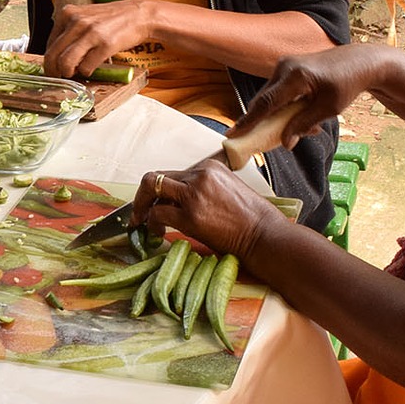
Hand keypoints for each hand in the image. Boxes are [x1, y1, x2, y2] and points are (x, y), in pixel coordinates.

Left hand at [44, 0, 166, 78]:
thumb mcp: (85, 17)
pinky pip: (86, 67)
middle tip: (59, 77)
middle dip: (54, 71)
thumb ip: (69, 31)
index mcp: (68, 13)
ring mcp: (91, 32)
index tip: (53, 68)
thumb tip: (55, 56)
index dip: (50, 60)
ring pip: (65, 62)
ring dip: (68, 73)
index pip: (49, 44)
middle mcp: (77, 21)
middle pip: (53, 55)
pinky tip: (91, 68)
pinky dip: (86, 72)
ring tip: (75, 73)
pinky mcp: (105, 44)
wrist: (139, 15)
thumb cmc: (111, 19)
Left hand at [131, 163, 284, 260]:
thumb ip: (205, 188)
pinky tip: (156, 232)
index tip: (155, 201)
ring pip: (151, 189)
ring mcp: (194, 195)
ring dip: (141, 207)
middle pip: (157, 177)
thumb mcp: (229, 190)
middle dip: (143, 195)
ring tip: (142, 222)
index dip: (161, 189)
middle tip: (138, 212)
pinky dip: (151, 223)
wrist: (266, 236)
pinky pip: (158, 214)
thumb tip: (181, 199)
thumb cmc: (252, 219)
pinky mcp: (190, 216)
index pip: (174, 173)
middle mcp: (201, 176)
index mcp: (211, 167)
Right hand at [234, 43, 402, 146]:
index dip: (249, 121)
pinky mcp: (287, 68)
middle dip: (264, 123)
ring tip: (307, 128)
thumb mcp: (328, 109)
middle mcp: (285, 67)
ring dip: (279, 116)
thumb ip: (304, 124)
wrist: (360, 62)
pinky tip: (304, 116)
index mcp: (296, 76)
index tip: (233, 134)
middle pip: (264, 101)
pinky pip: (278, 92)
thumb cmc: (347, 83)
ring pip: (271, 98)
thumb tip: (286, 142)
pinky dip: (285, 107)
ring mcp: (284, 65)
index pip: (266, 103)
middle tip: (262, 141)